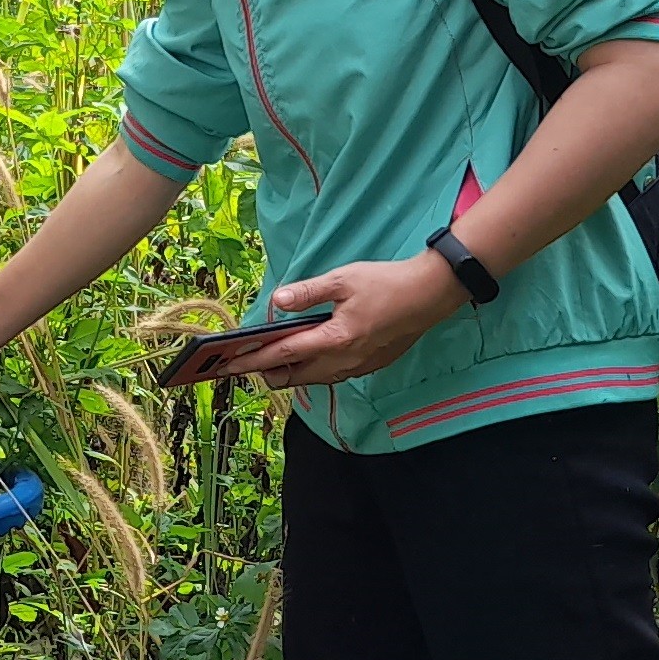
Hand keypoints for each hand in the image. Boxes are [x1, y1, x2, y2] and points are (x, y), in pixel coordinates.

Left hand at [225, 252, 466, 387]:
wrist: (431, 295)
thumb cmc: (387, 284)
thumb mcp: (343, 280)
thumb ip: (307, 293)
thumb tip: (276, 302)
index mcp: (334, 340)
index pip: (282, 355)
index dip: (252, 361)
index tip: (227, 365)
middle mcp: (343, 361)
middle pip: (294, 377)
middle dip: (267, 372)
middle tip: (244, 361)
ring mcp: (357, 367)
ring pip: (313, 379)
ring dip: (290, 372)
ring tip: (271, 358)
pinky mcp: (369, 366)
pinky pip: (331, 375)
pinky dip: (312, 369)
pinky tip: (308, 355)